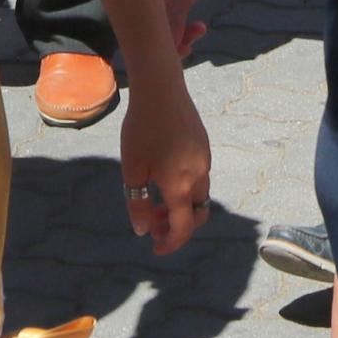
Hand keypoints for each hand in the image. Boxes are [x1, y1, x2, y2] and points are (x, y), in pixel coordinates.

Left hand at [115, 83, 213, 257]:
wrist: (161, 89)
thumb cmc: (141, 129)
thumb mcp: (132, 170)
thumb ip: (138, 204)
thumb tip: (143, 230)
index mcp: (181, 186)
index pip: (182, 228)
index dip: (170, 243)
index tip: (155, 249)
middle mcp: (199, 175)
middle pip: (197, 215)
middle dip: (178, 227)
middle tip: (154, 225)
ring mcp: (204, 159)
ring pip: (198, 195)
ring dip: (180, 206)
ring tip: (155, 200)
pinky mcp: (203, 145)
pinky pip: (199, 177)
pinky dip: (185, 188)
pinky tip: (164, 175)